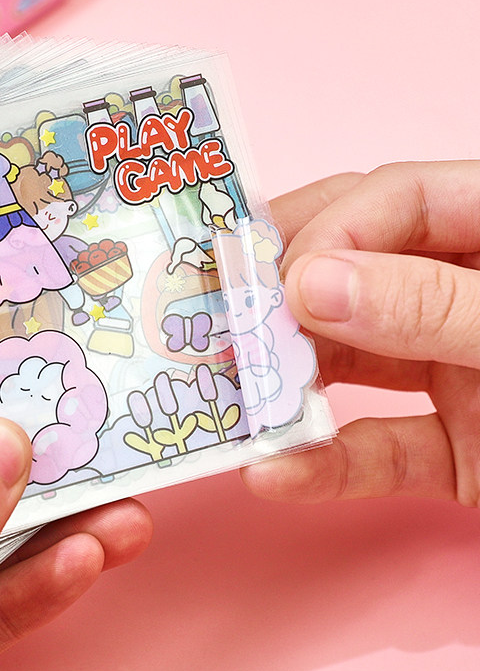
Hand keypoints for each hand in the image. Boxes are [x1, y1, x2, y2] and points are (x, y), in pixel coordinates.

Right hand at [241, 161, 479, 505]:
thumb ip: (439, 306)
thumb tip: (310, 285)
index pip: (394, 198)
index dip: (328, 230)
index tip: (276, 282)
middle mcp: (470, 291)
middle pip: (352, 271)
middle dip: (280, 300)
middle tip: (216, 324)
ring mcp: (458, 371)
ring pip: (352, 365)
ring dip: (287, 384)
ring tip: (226, 397)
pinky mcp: (457, 451)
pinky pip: (379, 451)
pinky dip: (326, 466)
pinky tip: (275, 472)